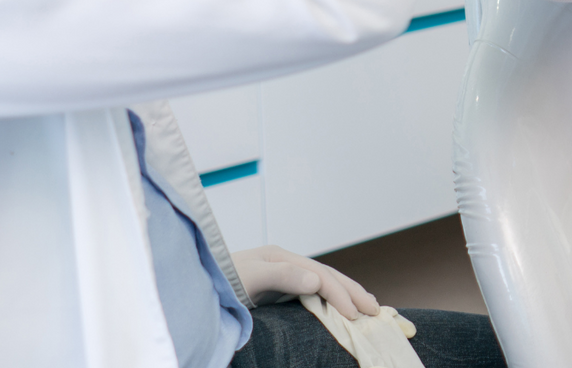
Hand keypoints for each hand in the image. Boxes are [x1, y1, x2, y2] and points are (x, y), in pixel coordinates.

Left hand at [231, 244, 381, 319]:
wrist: (195, 289)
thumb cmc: (218, 282)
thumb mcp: (248, 277)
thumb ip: (281, 276)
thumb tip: (317, 279)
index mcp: (281, 257)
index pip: (320, 276)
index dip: (340, 294)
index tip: (355, 315)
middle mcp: (285, 264)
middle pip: (327, 275)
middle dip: (353, 292)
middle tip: (376, 310)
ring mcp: (281, 276)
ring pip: (322, 284)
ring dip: (346, 295)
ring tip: (367, 307)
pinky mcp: (276, 291)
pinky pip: (311, 295)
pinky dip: (330, 301)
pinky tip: (339, 310)